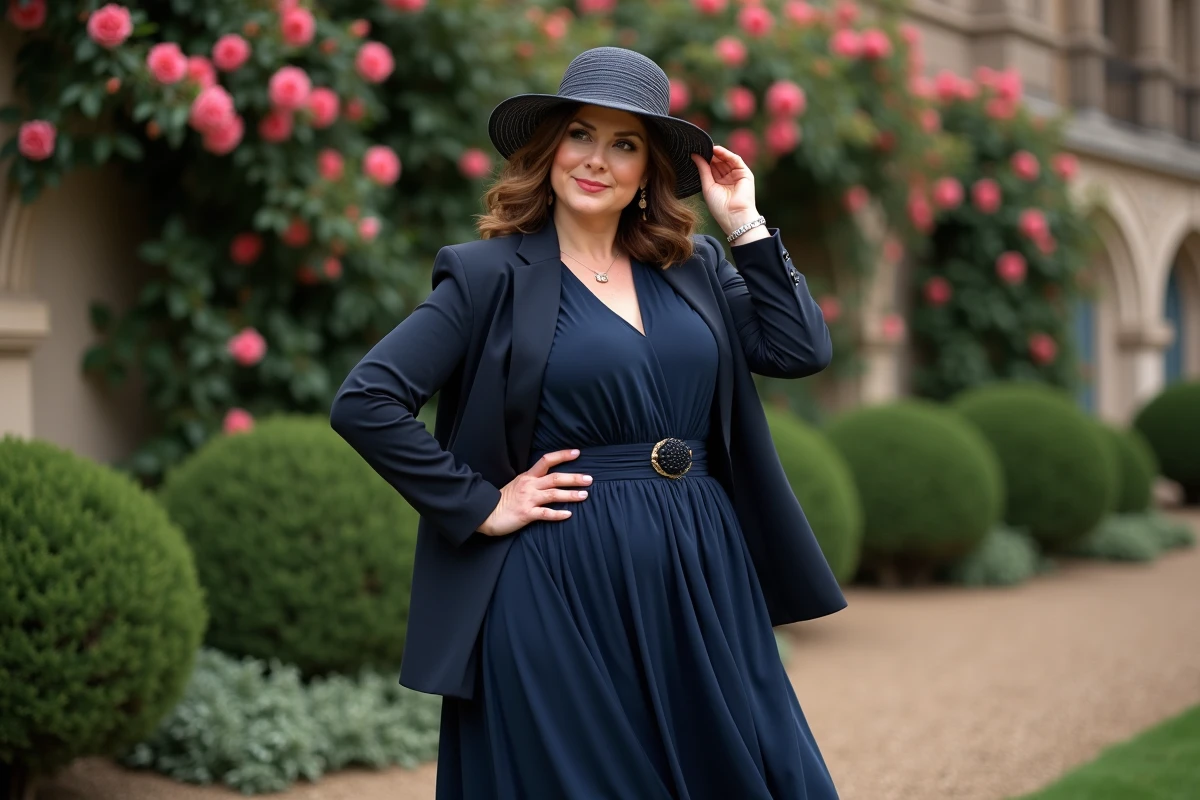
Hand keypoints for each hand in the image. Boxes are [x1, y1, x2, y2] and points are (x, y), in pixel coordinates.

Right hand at [476, 449, 591, 535]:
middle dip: (573, 478)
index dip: (562, 455)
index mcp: (528, 477)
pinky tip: (568, 514)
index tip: (577, 453)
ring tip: (584, 495)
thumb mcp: (518, 484)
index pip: (546, 461)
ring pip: (553, 494)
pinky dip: (557, 514)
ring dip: (570, 494)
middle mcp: (529, 485)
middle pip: (554, 478)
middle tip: (589, 479)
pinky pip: (545, 513)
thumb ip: (533, 481)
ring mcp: (528, 499)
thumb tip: (551, 480)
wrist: (486, 514)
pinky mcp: (526, 514)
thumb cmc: (504, 500)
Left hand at [691, 145, 761, 237]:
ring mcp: (737, 175)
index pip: (711, 167)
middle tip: (698, 146)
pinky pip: (735, 160)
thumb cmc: (720, 207)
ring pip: (726, 159)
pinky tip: (716, 150)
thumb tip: (694, 155)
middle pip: (718, 162)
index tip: (693, 152)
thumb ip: (703, 170)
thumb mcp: (707, 186)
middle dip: (709, 154)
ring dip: (717, 152)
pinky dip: (726, 154)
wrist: (734, 216)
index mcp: (718, 183)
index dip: (703, 159)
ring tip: (706, 147)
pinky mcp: (745, 173)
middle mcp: (728, 178)